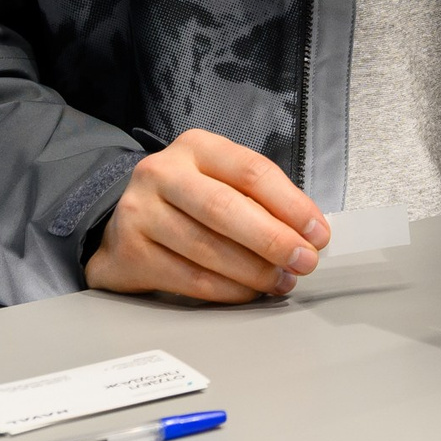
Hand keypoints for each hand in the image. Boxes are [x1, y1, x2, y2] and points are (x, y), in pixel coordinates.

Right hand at [83, 129, 330, 302]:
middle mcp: (162, 173)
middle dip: (273, 240)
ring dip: (253, 271)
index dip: (291, 205)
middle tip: (304, 261)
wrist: (123, 223)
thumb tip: (308, 233)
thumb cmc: (187, 202)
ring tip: (280, 281)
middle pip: (226, 208)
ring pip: (207, 248)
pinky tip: (248, 293)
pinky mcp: (129, 252)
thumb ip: (260, 200)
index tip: (318, 232)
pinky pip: (188, 279)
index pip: (251, 171)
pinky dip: (226, 290)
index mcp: (196, 147)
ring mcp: (140, 212)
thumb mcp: (221, 181)